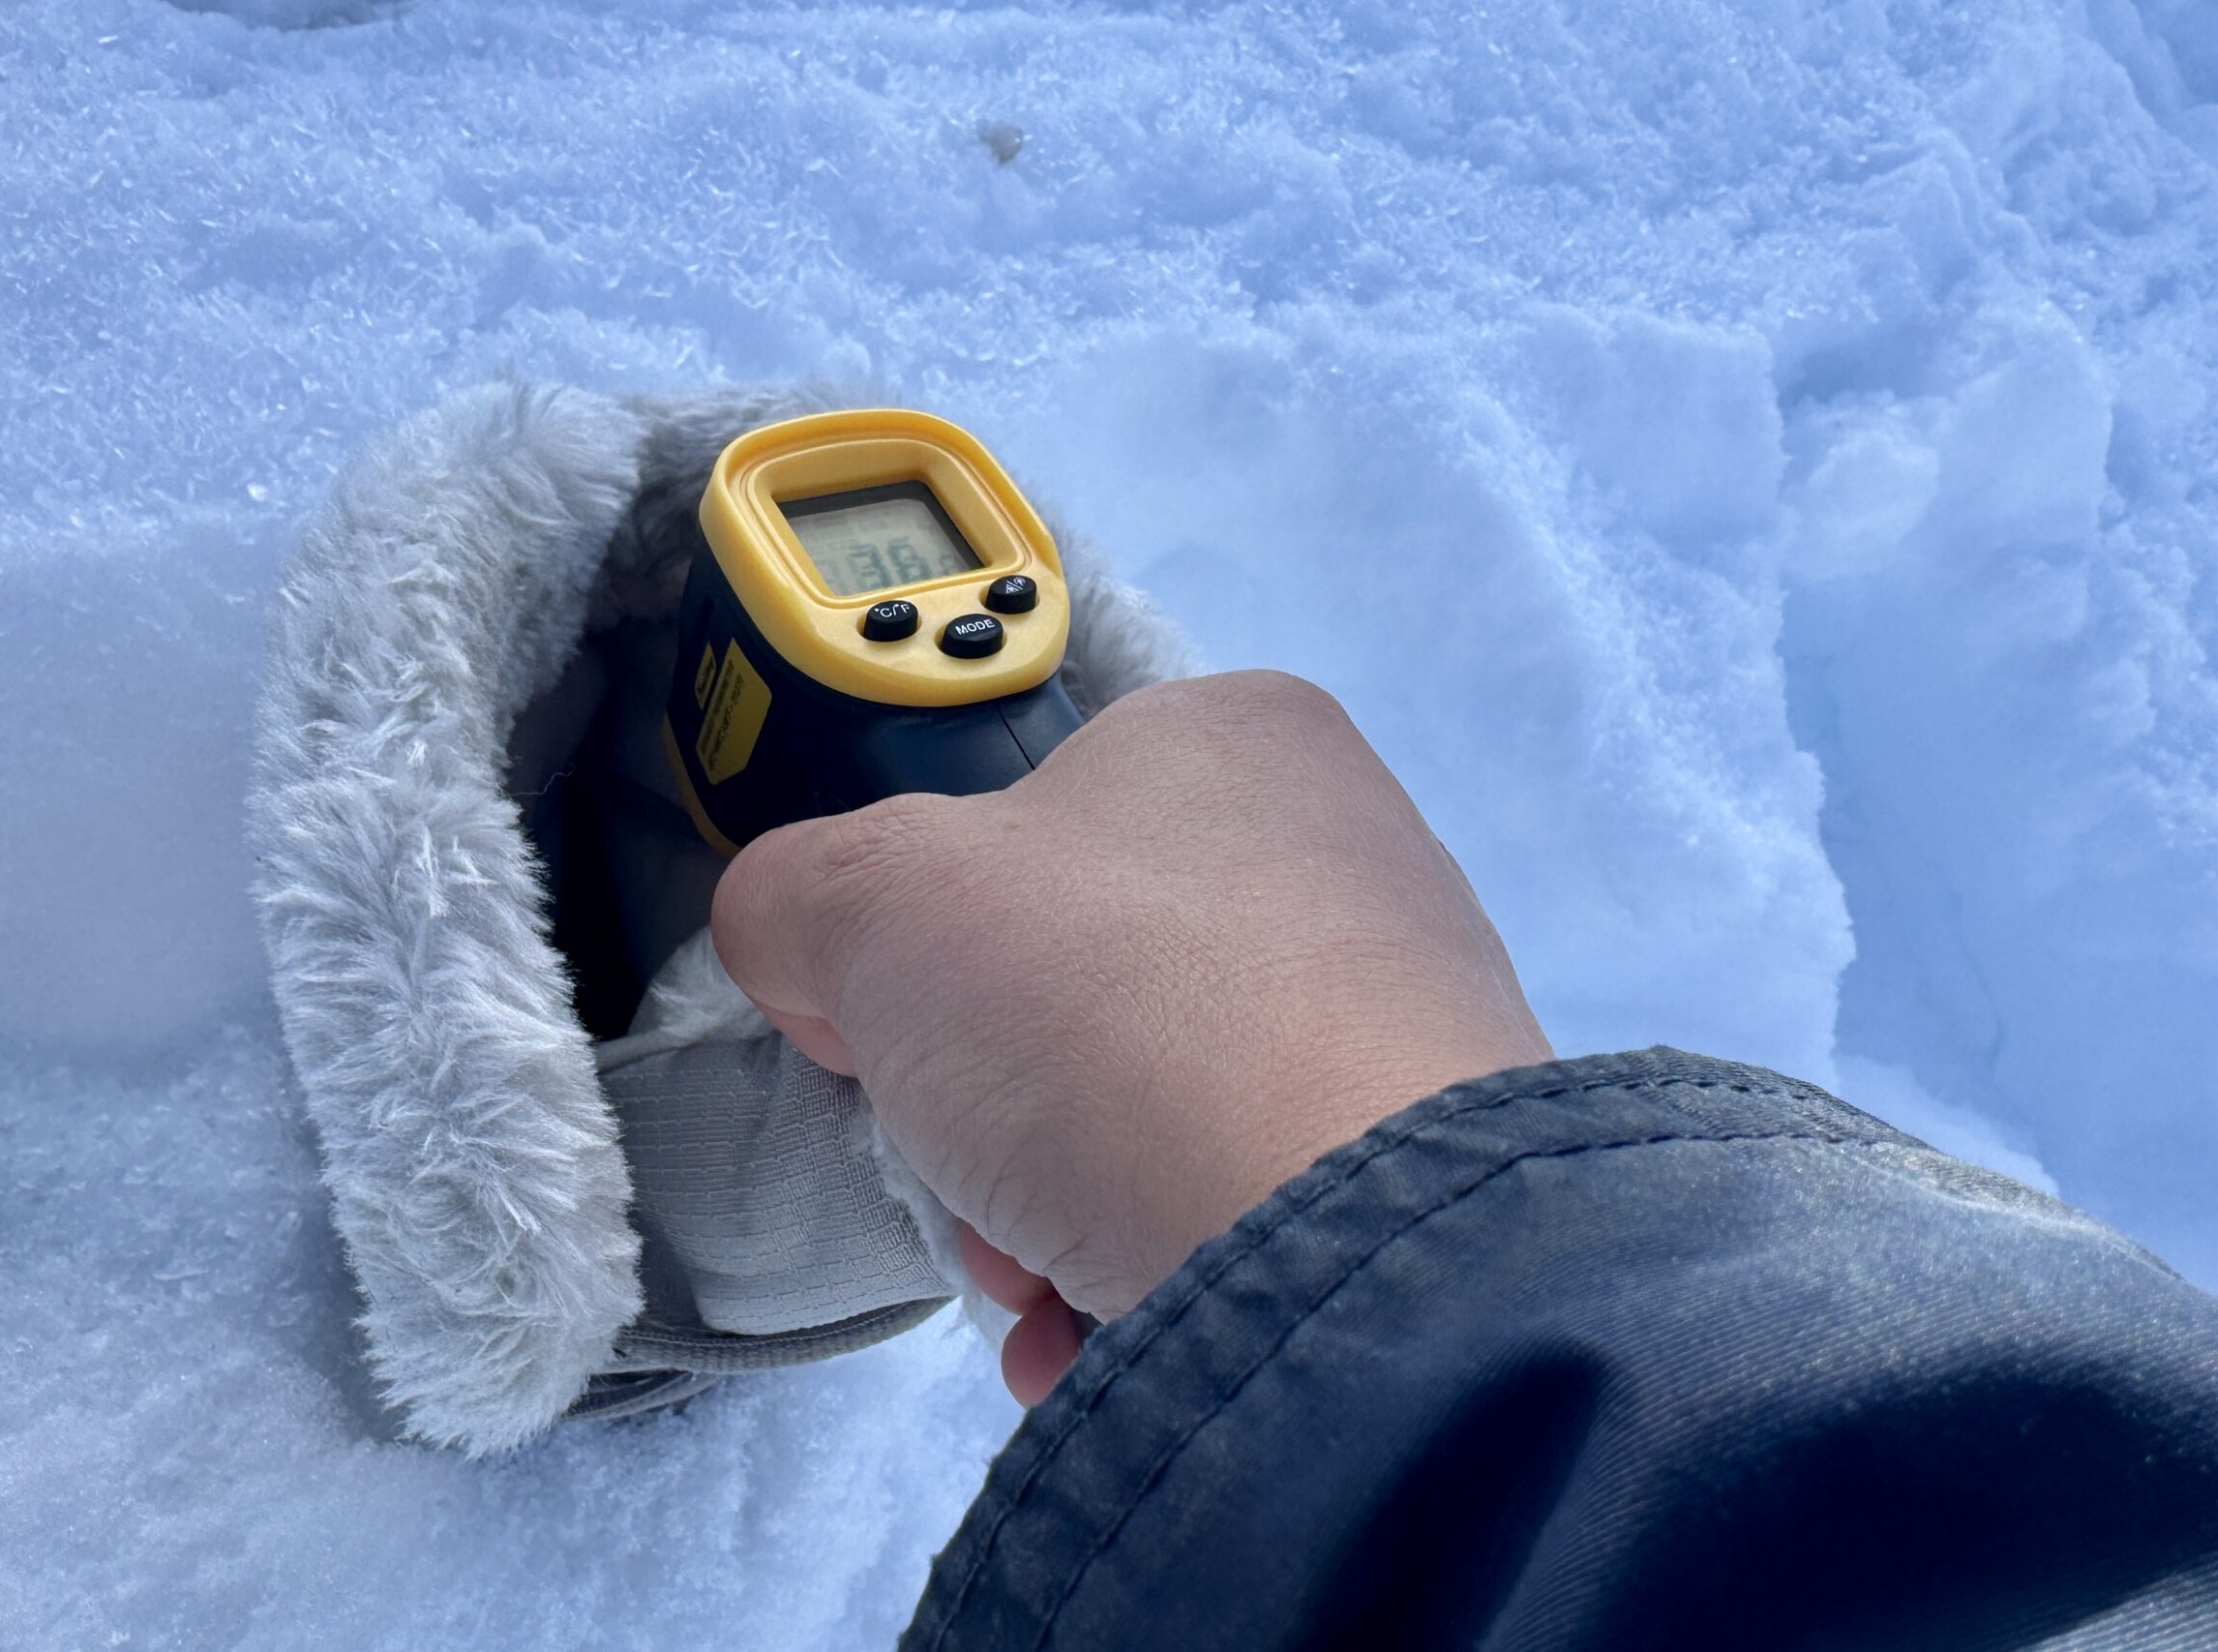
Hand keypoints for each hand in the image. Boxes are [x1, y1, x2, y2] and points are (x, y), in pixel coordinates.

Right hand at [711, 671, 1550, 1402]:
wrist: (1351, 1251)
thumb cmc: (1109, 1015)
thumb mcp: (873, 904)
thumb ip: (792, 896)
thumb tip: (804, 956)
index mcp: (1230, 735)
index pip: (1023, 810)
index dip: (915, 922)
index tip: (874, 1023)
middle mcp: (1342, 852)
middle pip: (1073, 984)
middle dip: (979, 1108)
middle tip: (960, 1166)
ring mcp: (1398, 1014)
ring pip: (1141, 1111)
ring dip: (1042, 1208)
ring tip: (1039, 1272)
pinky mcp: (1426, 1168)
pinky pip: (1233, 1207)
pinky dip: (1141, 1270)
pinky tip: (1103, 1325)